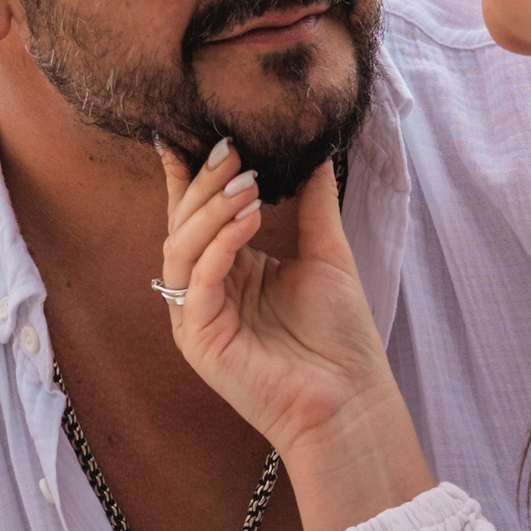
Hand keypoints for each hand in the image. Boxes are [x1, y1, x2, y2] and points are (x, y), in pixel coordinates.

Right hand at [157, 144, 435, 530]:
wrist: (350, 398)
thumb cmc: (340, 336)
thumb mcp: (327, 252)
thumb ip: (313, 201)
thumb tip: (315, 145)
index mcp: (229, 269)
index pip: (199, 214)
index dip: (193, 175)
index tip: (197, 132)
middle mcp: (206, 290)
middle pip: (183, 224)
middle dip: (205, 184)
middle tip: (234, 151)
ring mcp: (197, 317)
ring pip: (180, 249)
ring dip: (211, 211)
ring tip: (247, 185)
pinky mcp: (199, 340)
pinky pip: (197, 283)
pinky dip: (217, 247)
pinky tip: (245, 222)